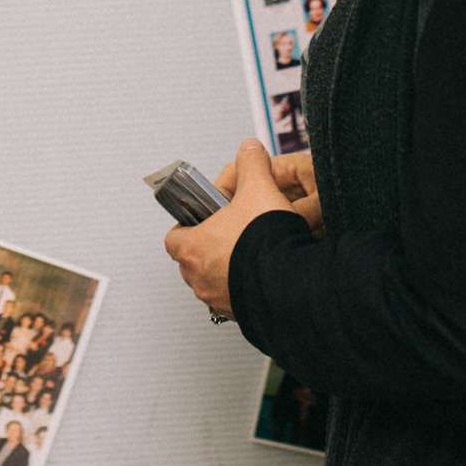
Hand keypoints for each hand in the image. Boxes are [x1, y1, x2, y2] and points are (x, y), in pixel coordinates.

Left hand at [163, 139, 299, 318]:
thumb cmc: (266, 242)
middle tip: (228, 237)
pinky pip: (234, 302)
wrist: (292, 285)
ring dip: (224, 272)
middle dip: (207, 250)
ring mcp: (218, 300)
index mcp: (193, 247)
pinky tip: (263, 276)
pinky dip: (244, 290)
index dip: (185, 227)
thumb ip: (252, 165)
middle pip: (192, 262)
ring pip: (212, 284)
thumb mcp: (259, 189)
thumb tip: (250, 150)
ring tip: (248, 257)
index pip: (173, 238)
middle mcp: (200, 278)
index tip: (199, 221)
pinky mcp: (239, 315)